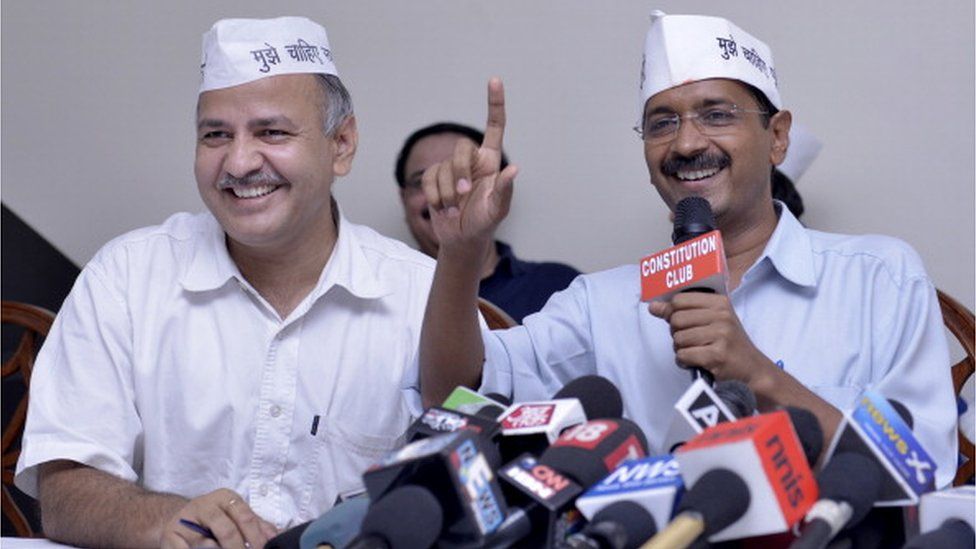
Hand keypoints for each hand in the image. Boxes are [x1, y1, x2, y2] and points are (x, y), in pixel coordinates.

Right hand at [161, 489, 276, 548]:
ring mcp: (185, 519)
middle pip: (227, 530)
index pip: (246, 517)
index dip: (256, 537)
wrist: (179, 521)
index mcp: (226, 497)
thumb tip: (279, 535)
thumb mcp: (235, 516)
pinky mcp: (170, 535)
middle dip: (239, 548)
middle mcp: (206, 504)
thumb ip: (257, 525)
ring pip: (206, 543)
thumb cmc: (215, 520)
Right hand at [421, 77, 518, 252]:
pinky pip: (429, 179)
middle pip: (461, 149)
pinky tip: (443, 208)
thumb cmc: (484, 223)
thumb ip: (505, 190)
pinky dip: (435, 196)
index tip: (494, 80)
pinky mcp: (435, 179)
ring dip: (447, 192)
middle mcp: (472, 160)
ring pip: (443, 167)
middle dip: (460, 171)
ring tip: (454, 209)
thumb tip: (514, 169)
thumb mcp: (498, 210)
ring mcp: (452, 169)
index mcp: (491, 162)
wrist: (462, 240)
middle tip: (464, 195)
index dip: (495, 104)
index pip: (494, 127)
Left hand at [648, 292, 775, 383]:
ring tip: (695, 352)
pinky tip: (695, 362)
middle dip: (677, 334)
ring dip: (681, 349)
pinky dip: (684, 362)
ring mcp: (721, 335)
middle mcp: (722, 316)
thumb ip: (682, 311)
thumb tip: (654, 307)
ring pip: (678, 339)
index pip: (679, 300)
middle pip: (676, 320)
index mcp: (720, 303)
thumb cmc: (729, 344)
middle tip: (690, 341)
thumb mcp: (711, 320)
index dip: (672, 312)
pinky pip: (683, 355)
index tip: (680, 323)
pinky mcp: (717, 355)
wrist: (753, 369)